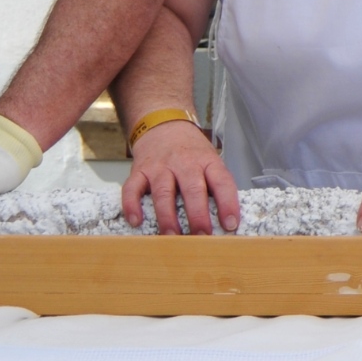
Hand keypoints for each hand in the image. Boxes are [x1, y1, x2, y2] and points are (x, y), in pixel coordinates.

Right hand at [121, 118, 238, 233]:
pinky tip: (136, 220)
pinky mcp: (139, 170)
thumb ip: (216, 186)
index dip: (228, 204)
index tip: (230, 225)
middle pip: (192, 189)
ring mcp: (159, 167)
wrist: (163, 124)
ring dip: (168, 216)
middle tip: (202, 236)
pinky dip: (132, 205)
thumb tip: (224, 224)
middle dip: (197, 215)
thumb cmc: (191, 151)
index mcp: (206, 162)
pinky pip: (132, 188)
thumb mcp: (210, 161)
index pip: (222, 182)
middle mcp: (184, 163)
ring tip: (172, 236)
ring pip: (163, 192)